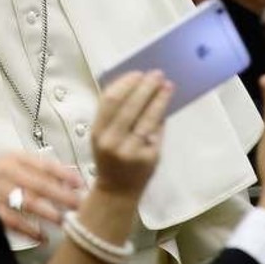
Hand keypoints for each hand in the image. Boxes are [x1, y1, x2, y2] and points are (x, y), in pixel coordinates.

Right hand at [0, 153, 83, 240]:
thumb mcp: (14, 162)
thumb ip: (39, 169)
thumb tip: (70, 178)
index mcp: (14, 159)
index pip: (43, 164)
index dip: (63, 174)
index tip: (80, 183)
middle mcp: (6, 173)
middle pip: (38, 184)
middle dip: (61, 195)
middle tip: (78, 204)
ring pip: (27, 203)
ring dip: (48, 213)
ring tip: (64, 221)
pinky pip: (13, 221)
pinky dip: (29, 230)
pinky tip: (42, 236)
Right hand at [91, 71, 173, 196]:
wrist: (117, 192)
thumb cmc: (110, 158)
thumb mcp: (103, 136)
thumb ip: (114, 115)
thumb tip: (138, 85)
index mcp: (97, 132)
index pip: (110, 100)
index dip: (125, 83)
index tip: (137, 73)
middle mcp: (112, 141)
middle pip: (130, 106)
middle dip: (145, 87)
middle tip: (157, 74)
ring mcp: (131, 151)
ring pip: (148, 118)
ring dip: (159, 99)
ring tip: (167, 86)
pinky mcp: (149, 158)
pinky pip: (157, 132)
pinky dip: (162, 117)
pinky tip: (166, 106)